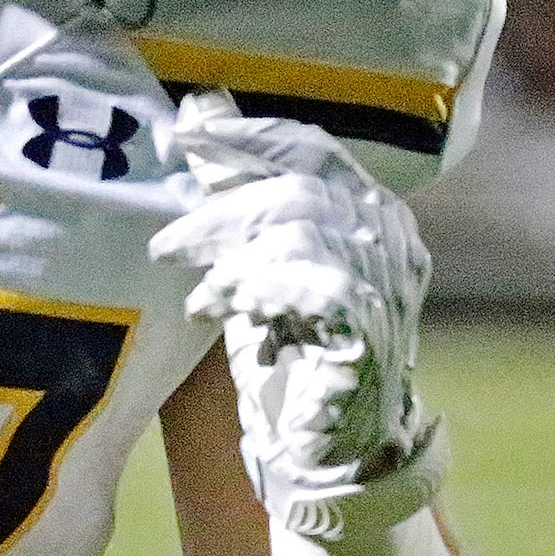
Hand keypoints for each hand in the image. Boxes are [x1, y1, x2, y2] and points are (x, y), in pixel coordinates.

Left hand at [148, 93, 433, 527]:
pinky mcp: (372, 329)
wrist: (334, 444)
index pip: (310, 147)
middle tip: (164, 248)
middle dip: (219, 214)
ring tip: (202, 299)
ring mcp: (389, 283)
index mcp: (369, 208)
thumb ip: (239, 192)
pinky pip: (309, 288)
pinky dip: (258, 294)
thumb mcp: (258, 261)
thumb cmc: (291, 345)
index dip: (245, 136)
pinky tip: (227, 316)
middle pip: (296, 191)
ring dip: (233, 266)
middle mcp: (390, 238)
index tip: (182, 134)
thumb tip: (197, 111)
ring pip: (298, 235)